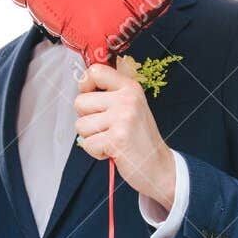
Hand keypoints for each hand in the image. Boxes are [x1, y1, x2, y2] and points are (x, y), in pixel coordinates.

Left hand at [74, 60, 176, 208]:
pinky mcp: (117, 138)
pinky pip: (86, 144)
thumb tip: (82, 78)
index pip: (95, 71)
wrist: (158, 166)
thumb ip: (110, 93)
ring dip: (91, 137)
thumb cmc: (138, 137)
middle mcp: (127, 99)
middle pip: (80, 102)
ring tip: (111, 139)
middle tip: (107, 127)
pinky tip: (113, 150)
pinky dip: (96, 152)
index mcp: (130, 87)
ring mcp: (123, 118)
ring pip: (80, 125)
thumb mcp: (130, 106)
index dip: (85, 85)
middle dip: (87, 119)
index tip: (93, 98)